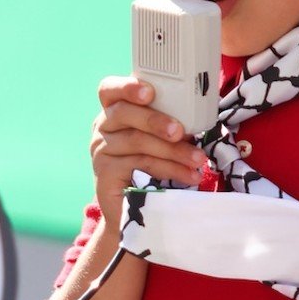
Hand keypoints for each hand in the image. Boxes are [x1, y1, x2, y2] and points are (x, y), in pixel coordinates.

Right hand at [91, 76, 205, 233]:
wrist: (137, 212)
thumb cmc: (153, 168)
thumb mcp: (161, 140)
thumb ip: (168, 124)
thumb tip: (198, 116)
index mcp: (115, 112)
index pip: (110, 90)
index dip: (127, 87)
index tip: (149, 92)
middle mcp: (103, 128)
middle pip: (124, 113)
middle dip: (156, 120)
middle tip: (181, 132)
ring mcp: (100, 151)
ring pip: (137, 141)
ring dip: (173, 150)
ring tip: (197, 159)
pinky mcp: (105, 173)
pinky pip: (139, 164)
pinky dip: (169, 169)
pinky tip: (188, 175)